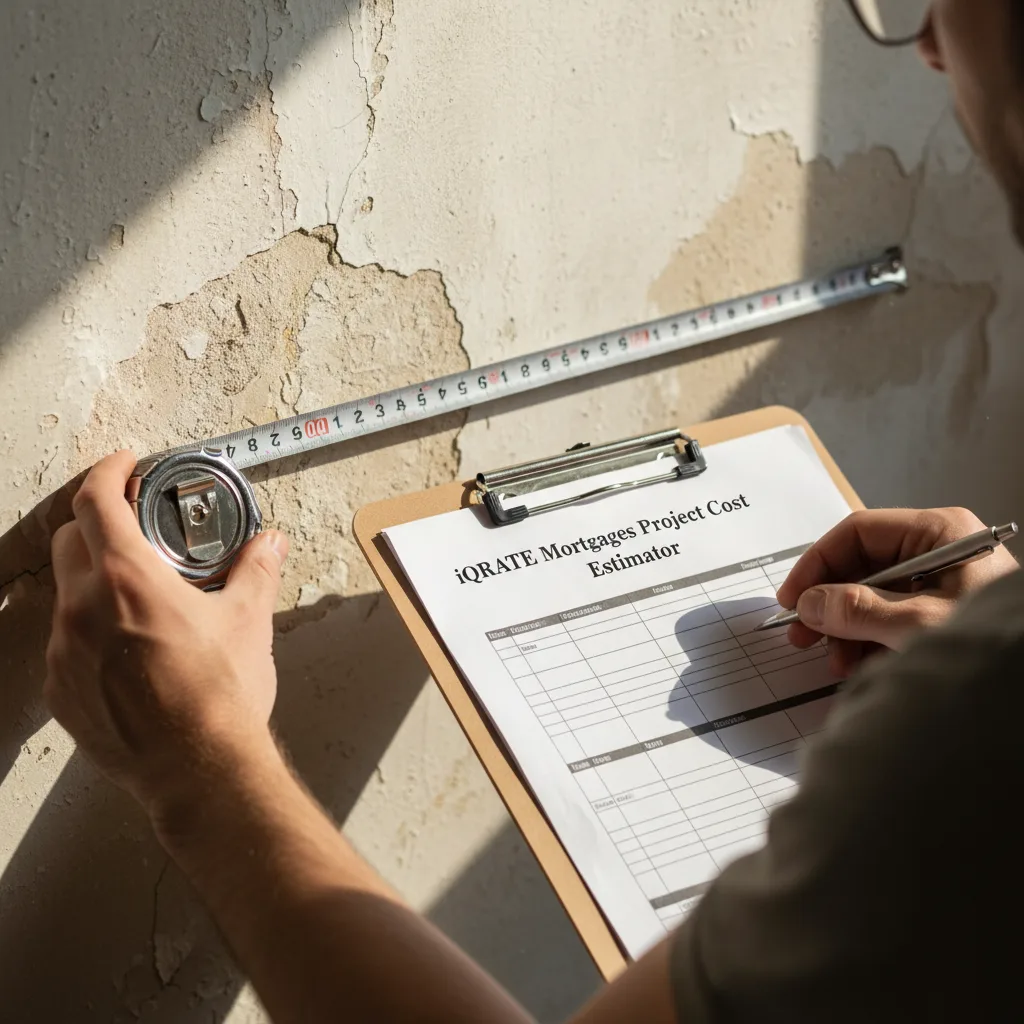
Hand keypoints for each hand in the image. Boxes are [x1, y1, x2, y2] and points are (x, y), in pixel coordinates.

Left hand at [44, 451, 288, 824]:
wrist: (198, 770)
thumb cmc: (220, 697)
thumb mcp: (248, 621)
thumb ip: (255, 570)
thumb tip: (269, 543)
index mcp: (128, 579)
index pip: (98, 501)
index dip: (109, 472)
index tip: (124, 466)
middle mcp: (83, 608)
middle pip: (72, 538)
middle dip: (99, 523)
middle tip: (136, 530)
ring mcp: (65, 652)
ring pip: (65, 592)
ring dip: (94, 580)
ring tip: (139, 599)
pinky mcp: (61, 690)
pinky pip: (64, 641)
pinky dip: (88, 629)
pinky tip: (128, 648)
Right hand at [776, 507, 1018, 676]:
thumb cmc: (991, 642)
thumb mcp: (918, 624)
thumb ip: (858, 610)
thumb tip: (809, 603)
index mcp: (938, 532)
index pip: (858, 532)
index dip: (817, 563)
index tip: (793, 597)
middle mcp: (937, 550)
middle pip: (862, 565)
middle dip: (829, 603)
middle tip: (802, 634)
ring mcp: (939, 581)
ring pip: (872, 595)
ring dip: (845, 628)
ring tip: (834, 661)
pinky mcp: (940, 611)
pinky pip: (890, 616)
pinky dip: (867, 639)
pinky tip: (857, 664)